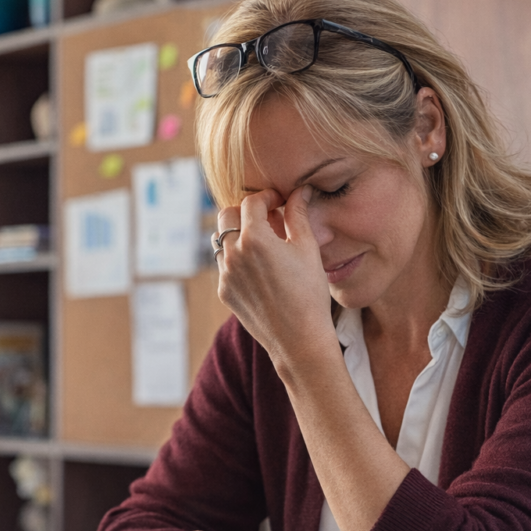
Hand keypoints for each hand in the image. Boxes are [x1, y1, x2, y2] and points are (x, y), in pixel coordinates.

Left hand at [215, 185, 335, 368]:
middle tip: (268, 219)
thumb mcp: (307, 248)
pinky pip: (224, 264)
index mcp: (254, 238)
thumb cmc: (309, 292)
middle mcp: (233, 254)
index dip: (267, 197)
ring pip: (221, 240)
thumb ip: (298, 214)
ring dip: (237, 234)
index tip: (279, 201)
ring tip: (263, 244)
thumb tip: (300, 191)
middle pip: (226, 214)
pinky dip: (237, 258)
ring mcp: (224, 274)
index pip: (251, 202)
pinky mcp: (224, 291)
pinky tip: (260, 269)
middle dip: (245, 212)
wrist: (298, 339)